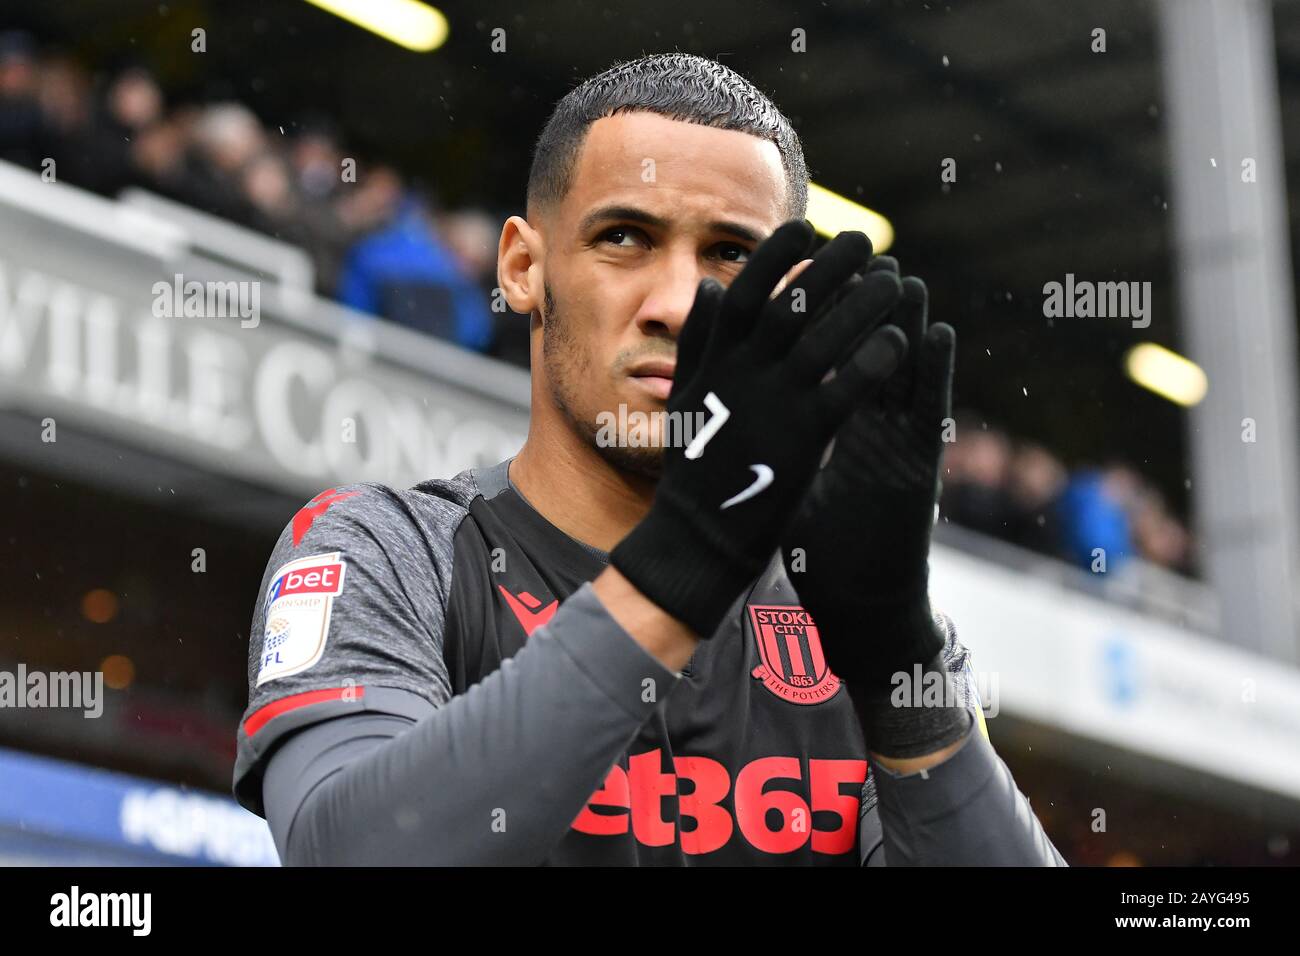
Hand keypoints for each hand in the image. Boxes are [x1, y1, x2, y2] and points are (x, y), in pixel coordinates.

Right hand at [610, 221, 907, 637]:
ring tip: (895, 279)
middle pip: (793, 304)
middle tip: (864, 241)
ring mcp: (774, 405)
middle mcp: (743, 375)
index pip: (745, 292)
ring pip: (825, 340)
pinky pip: (846, 390)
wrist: (699, 537)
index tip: (803, 226)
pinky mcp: (804, 440)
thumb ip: (699, 342)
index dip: (774, 255)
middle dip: (830, 266)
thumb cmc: (695, 467)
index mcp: (714, 362)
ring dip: (862, 304)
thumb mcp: (687, 397)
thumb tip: (712, 288)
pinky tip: (900, 339)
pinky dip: (872, 362)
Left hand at [781, 259, 955, 689]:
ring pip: (901, 376)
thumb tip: (744, 415)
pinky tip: (937, 334)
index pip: (824, 366)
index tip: (803, 280)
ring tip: (905, 276)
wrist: (859, 609)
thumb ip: (777, 445)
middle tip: (860, 257)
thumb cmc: (821, 550)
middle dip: (862, 310)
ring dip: (905, 325)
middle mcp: (866, 433)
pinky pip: (926, 414)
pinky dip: (933, 372)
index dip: (817, 326)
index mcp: (831, 432)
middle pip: (864, 359)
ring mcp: (894, 448)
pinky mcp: (918, 471)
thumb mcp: (791, 487)